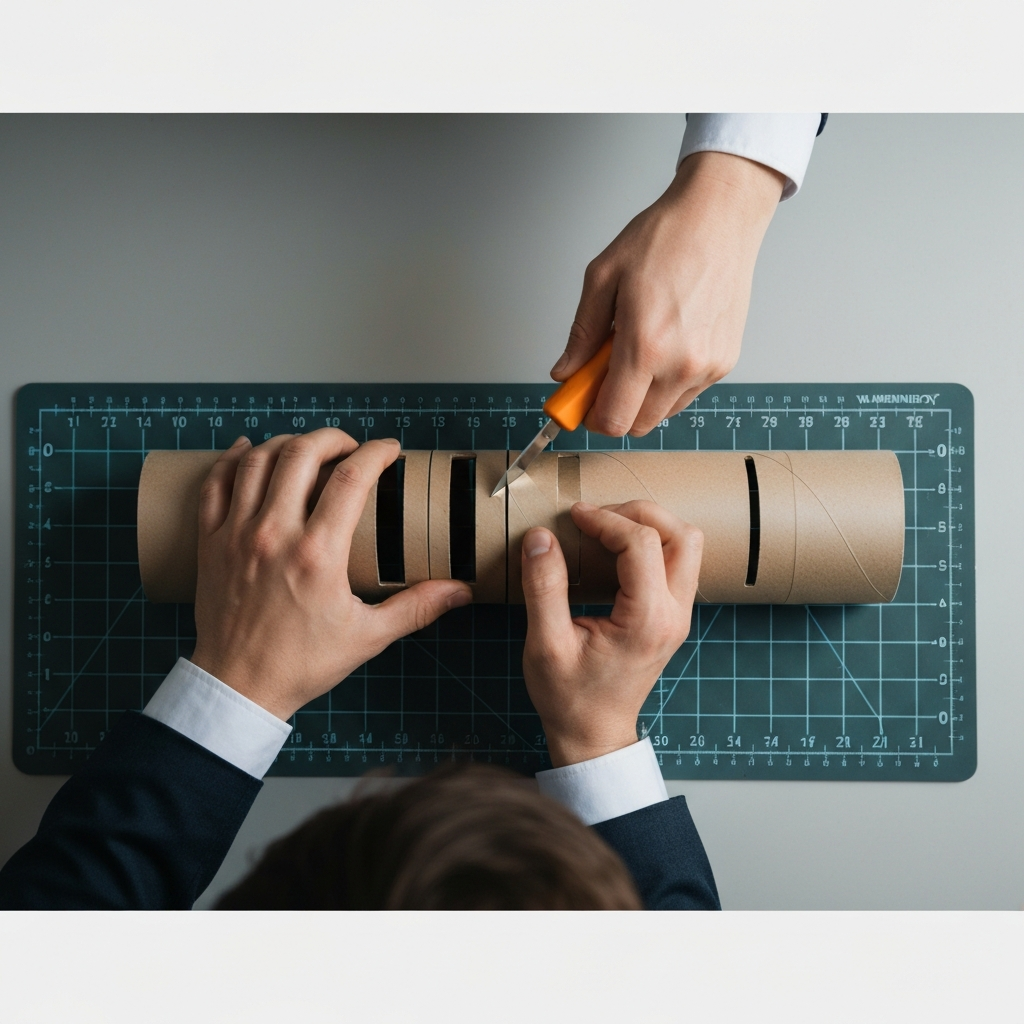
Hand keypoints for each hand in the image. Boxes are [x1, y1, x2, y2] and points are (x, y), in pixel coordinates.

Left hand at [190, 430, 471, 719]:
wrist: (239, 687)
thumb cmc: (301, 664)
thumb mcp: (368, 636)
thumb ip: (416, 608)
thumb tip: (460, 591)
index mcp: (317, 554)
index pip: (351, 479)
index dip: (375, 453)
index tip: (389, 450)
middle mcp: (274, 533)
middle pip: (301, 454)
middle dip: (332, 438)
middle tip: (350, 446)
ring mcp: (236, 534)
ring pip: (258, 460)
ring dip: (287, 443)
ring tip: (309, 449)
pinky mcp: (211, 542)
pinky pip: (216, 483)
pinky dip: (231, 458)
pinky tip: (247, 449)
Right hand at [520, 500, 702, 766]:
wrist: (594, 734)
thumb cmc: (569, 697)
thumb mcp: (545, 644)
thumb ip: (544, 587)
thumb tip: (540, 538)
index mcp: (646, 620)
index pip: (642, 544)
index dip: (606, 520)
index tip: (573, 518)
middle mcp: (673, 614)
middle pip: (682, 535)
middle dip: (638, 514)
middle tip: (596, 517)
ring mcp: (678, 615)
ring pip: (687, 545)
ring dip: (650, 526)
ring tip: (607, 528)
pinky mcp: (672, 616)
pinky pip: (678, 562)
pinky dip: (652, 543)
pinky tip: (616, 549)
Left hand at [552, 151, 784, 435]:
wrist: (719, 217)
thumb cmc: (665, 238)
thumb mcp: (602, 279)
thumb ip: (581, 335)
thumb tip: (566, 372)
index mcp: (646, 348)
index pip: (614, 420)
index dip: (592, 417)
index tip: (582, 402)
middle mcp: (682, 365)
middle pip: (638, 425)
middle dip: (615, 407)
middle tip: (604, 372)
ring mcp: (708, 367)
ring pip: (663, 412)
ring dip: (643, 395)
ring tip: (638, 349)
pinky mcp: (725, 362)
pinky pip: (687, 393)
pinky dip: (668, 382)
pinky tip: (665, 344)